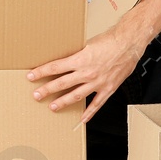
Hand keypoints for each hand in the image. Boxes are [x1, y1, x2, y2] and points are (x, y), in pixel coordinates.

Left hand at [27, 23, 146, 123]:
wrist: (129, 43)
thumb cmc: (110, 40)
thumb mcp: (87, 44)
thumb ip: (76, 54)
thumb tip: (65, 60)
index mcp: (80, 59)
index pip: (55, 67)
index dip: (41, 72)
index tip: (31, 76)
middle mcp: (87, 72)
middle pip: (62, 83)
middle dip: (47, 90)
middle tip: (36, 95)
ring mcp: (97, 82)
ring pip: (76, 95)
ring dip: (63, 102)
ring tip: (52, 107)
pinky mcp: (108, 89)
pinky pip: (97, 104)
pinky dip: (89, 113)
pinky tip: (81, 119)